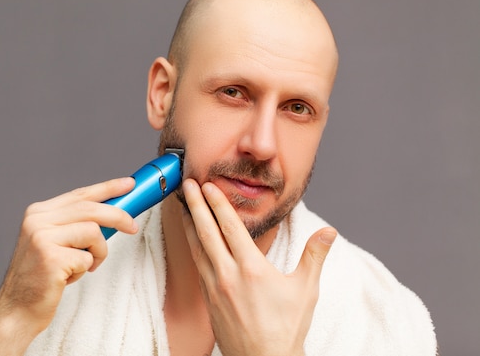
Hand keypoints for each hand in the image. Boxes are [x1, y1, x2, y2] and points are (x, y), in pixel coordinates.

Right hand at [0, 177, 136, 355]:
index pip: (80, 194)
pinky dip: (85, 270)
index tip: (129, 184)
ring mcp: (42, 238)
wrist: (17, 309)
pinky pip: (87, 258)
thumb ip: (74, 225)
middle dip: (118, 216)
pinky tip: (68, 278)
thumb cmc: (42, 277)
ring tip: (84, 266)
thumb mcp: (53, 242)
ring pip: (93, 232)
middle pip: (90, 208)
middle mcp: (37, 220)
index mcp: (39, 213)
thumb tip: (112, 214)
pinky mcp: (51, 257)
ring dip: (98, 253)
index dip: (108, 188)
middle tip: (132, 227)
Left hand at [181, 179, 335, 355]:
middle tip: (188, 185)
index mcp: (252, 269)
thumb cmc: (286, 329)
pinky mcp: (208, 300)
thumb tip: (329, 232)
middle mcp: (228, 275)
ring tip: (184, 207)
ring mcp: (214, 288)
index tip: (208, 186)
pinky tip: (193, 241)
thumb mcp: (305, 290)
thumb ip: (314, 256)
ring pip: (197, 249)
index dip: (218, 203)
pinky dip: (194, 248)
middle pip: (207, 232)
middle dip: (196, 205)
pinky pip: (198, 267)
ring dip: (190, 225)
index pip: (230, 227)